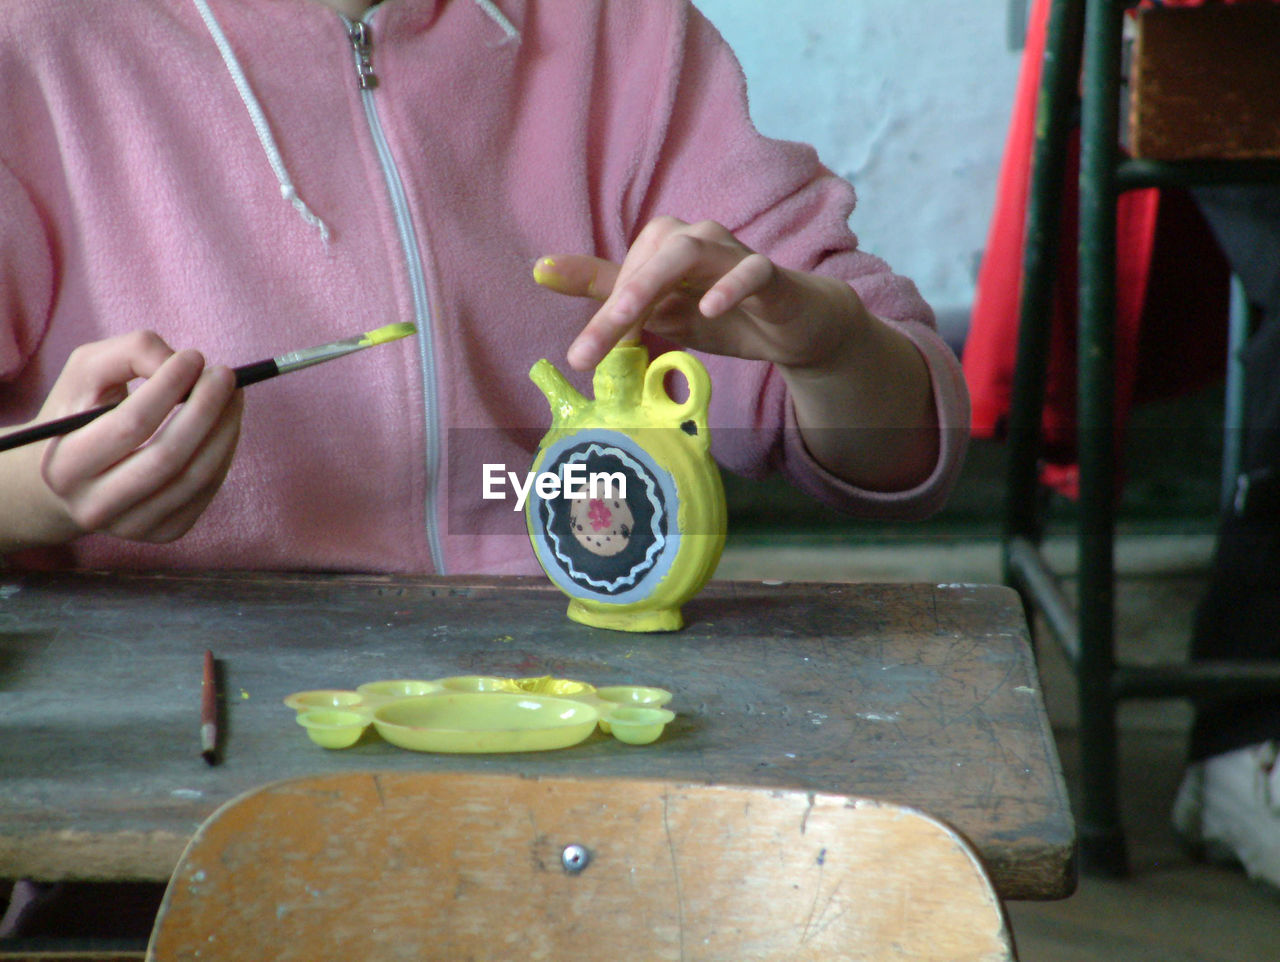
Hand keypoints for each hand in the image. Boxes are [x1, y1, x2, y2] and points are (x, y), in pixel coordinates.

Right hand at [1, 331, 242, 550]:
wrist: (66, 478)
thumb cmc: (79, 413)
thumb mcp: (86, 372)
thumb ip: (130, 354)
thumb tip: (185, 363)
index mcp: (65, 465)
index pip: (130, 424)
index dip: (169, 386)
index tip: (195, 357)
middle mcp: (95, 505)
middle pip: (168, 456)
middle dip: (206, 409)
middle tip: (225, 375)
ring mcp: (132, 526)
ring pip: (196, 476)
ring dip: (225, 429)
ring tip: (232, 395)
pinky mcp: (164, 532)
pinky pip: (208, 491)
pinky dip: (224, 452)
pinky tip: (225, 425)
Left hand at [535, 216, 864, 371]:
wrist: (792, 326)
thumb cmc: (721, 312)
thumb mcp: (660, 311)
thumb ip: (607, 291)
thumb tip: (541, 269)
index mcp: (664, 246)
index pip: (623, 276)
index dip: (600, 314)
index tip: (580, 357)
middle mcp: (694, 239)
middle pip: (648, 261)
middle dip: (615, 303)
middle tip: (588, 353)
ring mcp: (733, 253)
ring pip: (689, 254)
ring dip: (653, 284)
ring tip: (629, 320)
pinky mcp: (770, 274)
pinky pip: (751, 272)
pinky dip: (730, 286)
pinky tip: (710, 309)